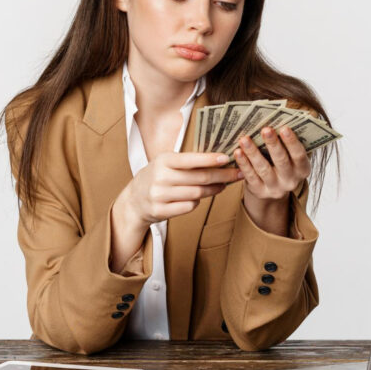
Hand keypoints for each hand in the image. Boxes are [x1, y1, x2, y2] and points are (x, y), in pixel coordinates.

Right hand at [124, 152, 240, 226]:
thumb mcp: (165, 163)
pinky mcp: (161, 211)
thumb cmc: (156, 177)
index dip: (211, 159)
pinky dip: (197, 202)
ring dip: (213, 190)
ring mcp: (160, 195)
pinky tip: (200, 197)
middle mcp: (160, 177)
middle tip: (236, 174)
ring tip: (222, 186)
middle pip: (199, 178)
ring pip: (197, 193)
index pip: (191, 159)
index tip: (228, 158)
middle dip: (222, 176)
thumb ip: (186, 161)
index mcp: (163, 160)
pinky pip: (189, 206)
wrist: (133, 201)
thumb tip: (217, 159)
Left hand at [233, 126, 310, 200]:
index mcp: (302, 169)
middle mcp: (291, 180)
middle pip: (281, 161)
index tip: (284, 127)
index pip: (299, 155)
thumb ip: (286, 142)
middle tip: (265, 129)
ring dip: (253, 152)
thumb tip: (276, 119)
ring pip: (263, 169)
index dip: (292, 142)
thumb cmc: (281, 164)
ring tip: (245, 139)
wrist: (272, 189)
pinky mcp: (259, 191)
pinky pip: (250, 176)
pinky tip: (238, 152)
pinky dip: (243, 163)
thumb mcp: (290, 157)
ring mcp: (275, 188)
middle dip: (273, 144)